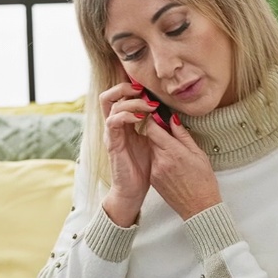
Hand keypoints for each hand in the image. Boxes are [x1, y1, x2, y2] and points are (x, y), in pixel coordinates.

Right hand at [98, 82, 158, 225]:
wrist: (133, 190)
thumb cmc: (143, 167)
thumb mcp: (153, 141)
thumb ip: (156, 126)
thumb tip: (168, 112)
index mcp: (123, 123)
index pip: (120, 97)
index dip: (130, 87)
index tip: (148, 87)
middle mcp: (114, 126)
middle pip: (108, 96)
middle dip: (124, 87)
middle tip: (143, 89)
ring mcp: (111, 134)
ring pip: (111, 105)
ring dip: (131, 101)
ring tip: (148, 105)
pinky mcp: (111, 143)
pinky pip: (112, 122)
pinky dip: (125, 115)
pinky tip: (140, 117)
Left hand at [142, 112, 222, 219]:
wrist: (199, 207)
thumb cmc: (203, 181)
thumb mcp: (198, 154)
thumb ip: (183, 135)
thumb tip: (172, 119)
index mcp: (173, 152)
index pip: (153, 128)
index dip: (154, 120)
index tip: (159, 116)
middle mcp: (160, 160)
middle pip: (151, 138)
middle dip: (158, 133)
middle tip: (169, 133)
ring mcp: (155, 171)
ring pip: (151, 150)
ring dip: (159, 147)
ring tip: (174, 153)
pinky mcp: (153, 180)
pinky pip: (153, 162)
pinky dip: (159, 159)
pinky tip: (172, 165)